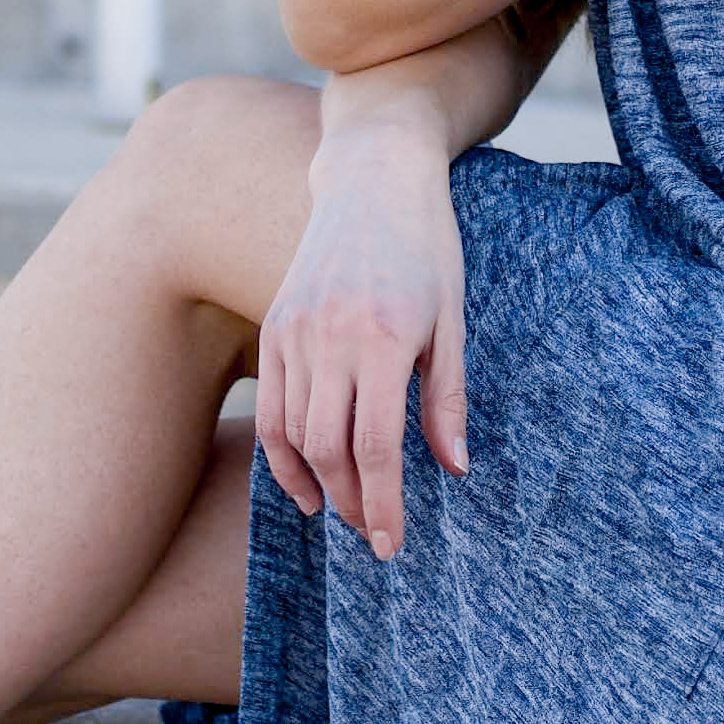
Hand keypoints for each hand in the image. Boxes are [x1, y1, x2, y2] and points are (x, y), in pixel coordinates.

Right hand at [256, 121, 468, 558]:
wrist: (374, 180)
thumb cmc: (427, 249)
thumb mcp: (452, 321)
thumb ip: (447, 399)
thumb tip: (453, 469)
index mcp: (382, 339)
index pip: (376, 446)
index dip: (383, 504)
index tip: (390, 543)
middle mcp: (329, 338)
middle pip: (329, 449)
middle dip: (351, 502)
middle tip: (373, 534)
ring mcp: (293, 332)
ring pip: (294, 436)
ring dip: (318, 485)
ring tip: (344, 512)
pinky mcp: (273, 328)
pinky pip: (270, 410)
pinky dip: (281, 457)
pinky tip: (304, 485)